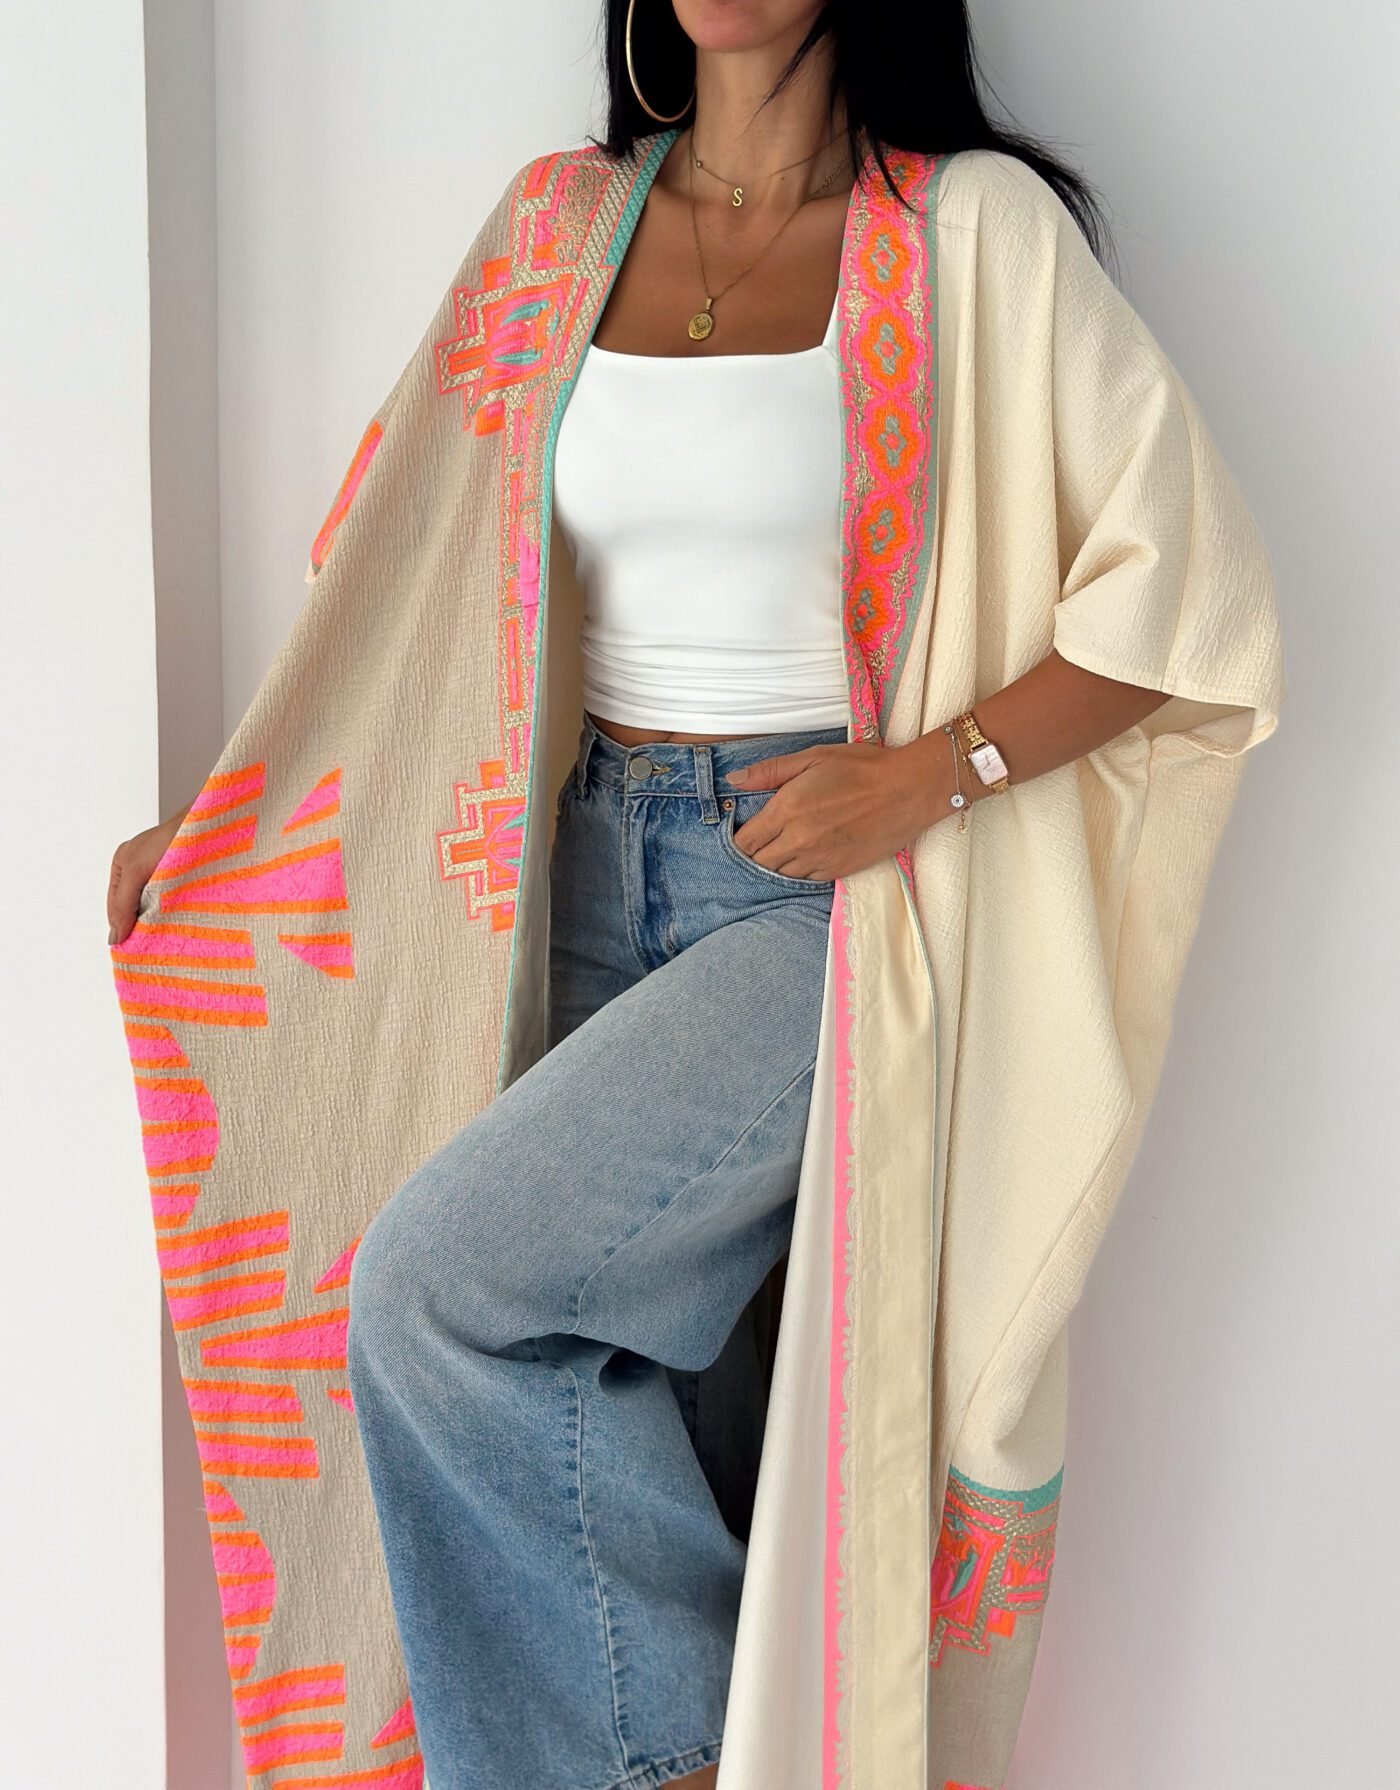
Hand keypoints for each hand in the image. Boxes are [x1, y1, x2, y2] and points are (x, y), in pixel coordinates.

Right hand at [107, 805, 190, 946]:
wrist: (210, 826)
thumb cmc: (172, 838)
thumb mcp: (136, 869)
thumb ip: (122, 903)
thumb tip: (114, 938)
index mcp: (123, 867)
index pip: (115, 908)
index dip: (122, 928)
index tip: (129, 950)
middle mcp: (141, 874)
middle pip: (135, 911)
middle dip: (141, 927)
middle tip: (149, 947)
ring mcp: (163, 879)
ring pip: (156, 911)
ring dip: (161, 924)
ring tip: (165, 939)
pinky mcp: (184, 884)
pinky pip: (175, 907)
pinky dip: (176, 917)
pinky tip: (180, 926)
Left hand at [724, 737, 951, 880]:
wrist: (908, 790)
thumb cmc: (862, 768)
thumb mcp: (813, 758)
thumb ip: (770, 771)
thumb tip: (734, 780)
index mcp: (787, 809)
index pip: (745, 841)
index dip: (738, 839)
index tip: (743, 832)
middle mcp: (798, 840)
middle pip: (759, 863)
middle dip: (754, 854)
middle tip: (762, 840)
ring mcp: (818, 859)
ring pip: (780, 875)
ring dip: (776, 864)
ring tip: (785, 847)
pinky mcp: (838, 870)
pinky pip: (805, 879)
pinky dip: (800, 871)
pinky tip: (806, 855)